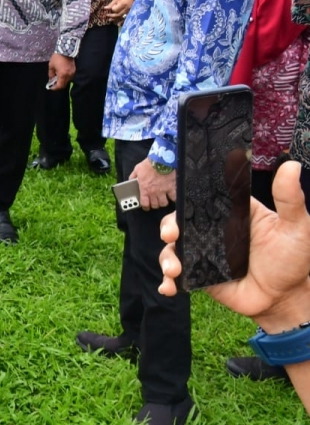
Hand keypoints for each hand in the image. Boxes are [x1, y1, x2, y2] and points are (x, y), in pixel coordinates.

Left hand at [47, 53, 75, 89]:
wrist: (66, 51)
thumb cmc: (57, 58)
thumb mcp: (51, 66)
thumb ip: (51, 74)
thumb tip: (51, 80)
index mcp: (63, 74)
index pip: (60, 85)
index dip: (55, 88)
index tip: (51, 88)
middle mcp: (69, 75)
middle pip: (64, 84)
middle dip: (58, 85)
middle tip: (53, 83)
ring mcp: (72, 73)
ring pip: (67, 81)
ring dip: (62, 81)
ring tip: (56, 78)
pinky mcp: (74, 70)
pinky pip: (69, 77)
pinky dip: (65, 77)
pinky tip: (61, 74)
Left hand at [103, 0, 135, 23]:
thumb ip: (111, 4)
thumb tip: (105, 8)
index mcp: (123, 4)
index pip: (115, 10)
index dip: (112, 9)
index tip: (109, 8)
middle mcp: (127, 9)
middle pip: (118, 14)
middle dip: (112, 16)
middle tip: (107, 15)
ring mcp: (130, 11)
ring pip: (121, 17)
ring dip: (115, 19)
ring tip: (110, 20)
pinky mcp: (131, 13)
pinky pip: (126, 18)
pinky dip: (122, 22)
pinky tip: (118, 24)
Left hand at [130, 157, 176, 209]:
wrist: (161, 160)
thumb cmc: (149, 164)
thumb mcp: (137, 169)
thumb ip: (133, 176)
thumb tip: (130, 181)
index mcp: (144, 189)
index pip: (144, 203)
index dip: (145, 207)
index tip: (146, 207)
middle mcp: (154, 192)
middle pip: (155, 205)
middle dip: (154, 205)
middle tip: (154, 202)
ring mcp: (163, 191)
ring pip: (164, 203)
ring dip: (163, 203)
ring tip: (162, 200)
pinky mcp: (172, 188)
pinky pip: (174, 197)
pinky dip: (173, 198)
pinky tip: (172, 197)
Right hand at [160, 161, 309, 331]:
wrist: (285, 299)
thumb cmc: (293, 260)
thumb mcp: (296, 226)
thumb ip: (290, 199)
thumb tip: (291, 165)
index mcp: (231, 213)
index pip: (203, 199)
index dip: (187, 199)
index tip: (181, 206)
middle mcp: (212, 230)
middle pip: (180, 221)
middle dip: (168, 227)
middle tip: (170, 235)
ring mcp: (203, 253)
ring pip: (173, 248)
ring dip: (167, 258)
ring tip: (174, 270)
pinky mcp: (199, 275)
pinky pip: (177, 275)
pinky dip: (168, 281)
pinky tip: (169, 288)